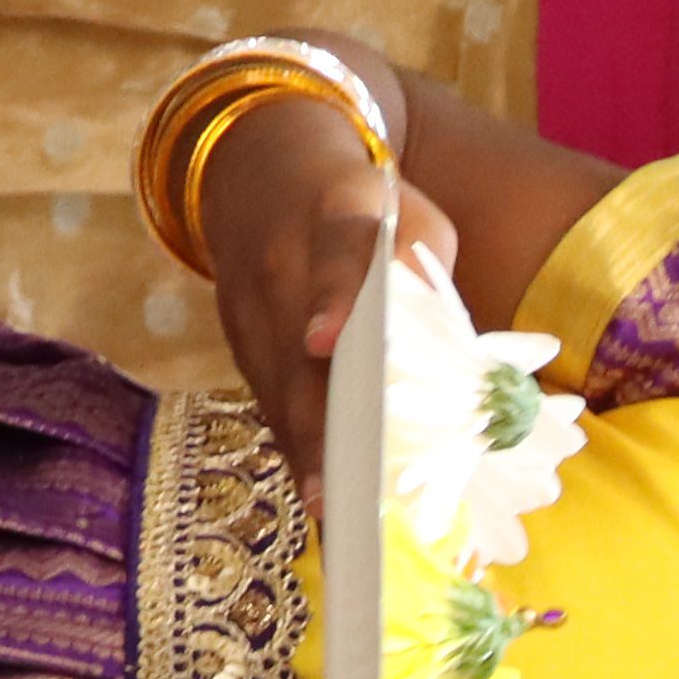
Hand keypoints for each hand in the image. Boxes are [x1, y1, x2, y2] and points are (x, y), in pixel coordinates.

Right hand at [195, 70, 457, 503]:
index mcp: (334, 209)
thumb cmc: (361, 196)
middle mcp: (280, 257)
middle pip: (298, 347)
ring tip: (336, 519)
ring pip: (277, 385)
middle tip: (342, 494)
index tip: (327, 341)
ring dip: (305, 452)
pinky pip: (268, 398)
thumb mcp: (404, 205)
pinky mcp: (235, 335)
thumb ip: (424, 262)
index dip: (333, 295)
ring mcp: (248, 301)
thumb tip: (443, 337)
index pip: (338, 251)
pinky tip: (322, 498)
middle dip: (317, 423)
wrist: (261, 159)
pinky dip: (295, 446)